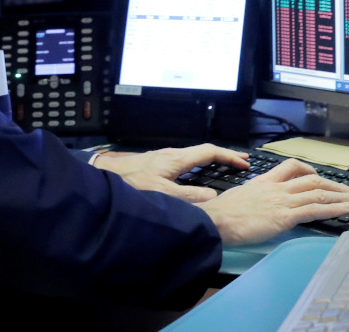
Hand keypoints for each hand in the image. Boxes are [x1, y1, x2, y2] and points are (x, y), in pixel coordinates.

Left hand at [92, 143, 248, 202]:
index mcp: (178, 159)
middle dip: (225, 156)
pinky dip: (199, 166)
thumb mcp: (162, 193)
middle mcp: (173, 155)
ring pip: (195, 156)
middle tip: (241, 163)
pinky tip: (197, 176)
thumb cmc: (131, 183)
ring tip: (224, 169)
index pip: (210, 151)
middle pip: (205, 151)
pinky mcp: (157, 164)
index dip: (229, 156)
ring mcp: (164, 158)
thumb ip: (189, 197)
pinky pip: (186, 162)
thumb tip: (213, 198)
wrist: (104, 175)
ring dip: (212, 161)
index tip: (244, 163)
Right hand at [197, 159, 348, 245]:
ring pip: (319, 193)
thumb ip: (251, 198)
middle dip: (335, 185)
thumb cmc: (220, 214)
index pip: (291, 167)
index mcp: (264, 182)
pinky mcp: (284, 216)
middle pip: (313, 180)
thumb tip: (253, 205)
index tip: (320, 177)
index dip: (310, 170)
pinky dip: (335, 208)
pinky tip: (348, 210)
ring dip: (342, 196)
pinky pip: (315, 209)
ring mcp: (282, 200)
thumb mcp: (237, 198)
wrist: (215, 220)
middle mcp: (276, 188)